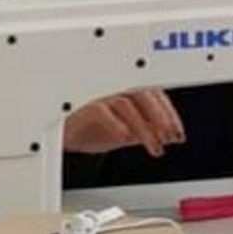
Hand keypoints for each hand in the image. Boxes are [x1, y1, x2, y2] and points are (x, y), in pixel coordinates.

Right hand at [62, 90, 184, 157]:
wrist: (56, 133)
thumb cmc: (86, 127)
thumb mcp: (122, 131)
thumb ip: (143, 130)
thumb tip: (167, 136)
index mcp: (122, 86)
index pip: (152, 92)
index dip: (168, 113)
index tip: (177, 133)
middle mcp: (110, 85)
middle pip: (143, 92)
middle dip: (161, 117)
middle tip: (170, 138)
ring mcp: (95, 92)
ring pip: (127, 102)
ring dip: (145, 128)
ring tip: (154, 148)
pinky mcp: (79, 103)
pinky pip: (102, 110)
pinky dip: (117, 124)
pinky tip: (126, 139)